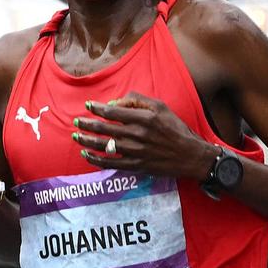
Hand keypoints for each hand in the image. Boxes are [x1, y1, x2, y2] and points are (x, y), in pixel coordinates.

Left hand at [72, 93, 215, 178]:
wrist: (191, 156)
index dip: (96, 108)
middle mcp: (137, 134)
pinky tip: (86, 154)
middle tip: (76, 121)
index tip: (87, 105)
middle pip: (103, 128)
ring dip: (86, 140)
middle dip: (86, 124)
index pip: (112, 112)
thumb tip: (115, 102)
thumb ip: (138, 101)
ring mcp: (135, 151)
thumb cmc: (176, 129)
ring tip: (76, 136)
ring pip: (103, 145)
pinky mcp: (135, 165)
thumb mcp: (161, 108)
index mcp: (144, 118)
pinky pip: (109, 163)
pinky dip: (95, 159)